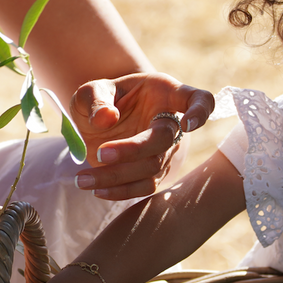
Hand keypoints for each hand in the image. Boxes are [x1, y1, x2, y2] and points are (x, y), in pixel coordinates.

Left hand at [70, 72, 213, 199]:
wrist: (97, 121)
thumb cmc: (101, 99)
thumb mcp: (91, 91)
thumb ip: (96, 98)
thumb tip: (106, 118)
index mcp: (165, 93)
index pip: (199, 100)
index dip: (200, 112)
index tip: (188, 123)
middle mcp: (170, 123)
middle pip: (165, 140)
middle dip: (133, 149)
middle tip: (101, 153)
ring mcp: (164, 151)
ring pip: (152, 169)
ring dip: (117, 176)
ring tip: (82, 179)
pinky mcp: (151, 173)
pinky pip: (142, 187)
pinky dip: (119, 191)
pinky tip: (95, 189)